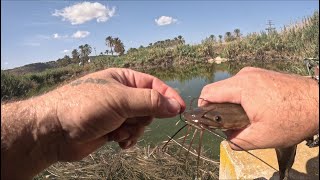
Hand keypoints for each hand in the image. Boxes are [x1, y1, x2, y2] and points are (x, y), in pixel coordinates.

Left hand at [40, 68, 184, 160]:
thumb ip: (149, 102)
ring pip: (141, 122)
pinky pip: (131, 134)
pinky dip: (128, 139)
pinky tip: (118, 141)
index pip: (154, 85)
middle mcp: (121, 94)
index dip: (169, 96)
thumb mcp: (120, 100)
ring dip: (134, 130)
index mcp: (124, 79)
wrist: (54, 131)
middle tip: (132, 121)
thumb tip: (176, 105)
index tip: (181, 109)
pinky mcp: (112, 128)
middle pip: (149, 106)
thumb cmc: (84, 107)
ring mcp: (117, 112)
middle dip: (144, 118)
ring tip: (120, 133)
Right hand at [199, 67, 318, 149]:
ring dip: (231, 103)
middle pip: (218, 89)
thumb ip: (237, 140)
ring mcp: (255, 72)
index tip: (208, 121)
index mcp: (242, 86)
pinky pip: (242, 85)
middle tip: (229, 124)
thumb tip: (227, 138)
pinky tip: (254, 109)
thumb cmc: (294, 118)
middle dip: (218, 107)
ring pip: (230, 87)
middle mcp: (245, 75)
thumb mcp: (262, 137)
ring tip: (244, 118)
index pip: (208, 92)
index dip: (203, 108)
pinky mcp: (262, 74)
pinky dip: (241, 97)